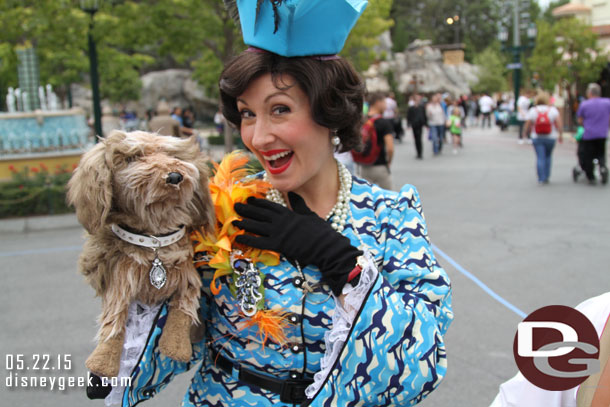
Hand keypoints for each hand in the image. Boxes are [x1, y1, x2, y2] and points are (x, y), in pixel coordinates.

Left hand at [233, 193, 361, 295]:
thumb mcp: (309, 213)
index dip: (257, 202)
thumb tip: (293, 194)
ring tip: (234, 220)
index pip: (269, 205)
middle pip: (260, 214)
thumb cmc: (320, 231)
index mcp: (288, 213)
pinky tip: (239, 238)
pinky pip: (259, 242)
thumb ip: (298, 204)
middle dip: (247, 210)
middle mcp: (281, 221)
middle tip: (236, 206)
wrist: (326, 245)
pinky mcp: (278, 245)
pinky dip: (249, 240)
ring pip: (257, 227)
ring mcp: (278, 233)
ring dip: (244, 223)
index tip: (248, 199)